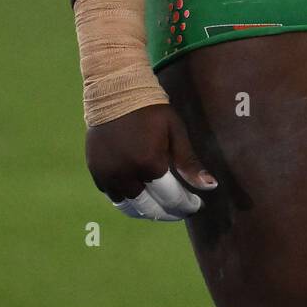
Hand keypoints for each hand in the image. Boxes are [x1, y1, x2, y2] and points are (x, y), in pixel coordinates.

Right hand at [86, 103, 217, 221]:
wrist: (115, 93)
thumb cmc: (151, 111)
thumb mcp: (175, 132)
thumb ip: (189, 163)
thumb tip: (211, 187)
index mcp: (149, 163)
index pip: (171, 198)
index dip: (186, 205)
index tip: (197, 204)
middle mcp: (126, 175)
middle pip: (150, 209)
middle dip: (169, 213)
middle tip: (181, 209)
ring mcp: (108, 176)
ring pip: (129, 207)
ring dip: (147, 210)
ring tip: (161, 206)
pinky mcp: (96, 173)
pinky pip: (113, 196)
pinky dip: (129, 200)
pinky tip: (141, 194)